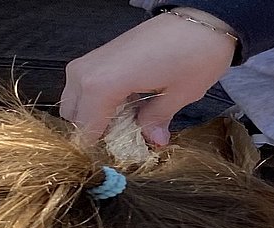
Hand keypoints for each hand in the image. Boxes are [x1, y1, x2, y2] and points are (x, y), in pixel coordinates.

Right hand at [61, 8, 236, 144]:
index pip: (86, 128)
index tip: (118, 162)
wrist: (199, 20)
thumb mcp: (178, 95)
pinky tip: (128, 112)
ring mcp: (89, 61)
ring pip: (76, 102)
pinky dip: (100, 104)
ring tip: (129, 129)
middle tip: (125, 145)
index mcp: (103, 84)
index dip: (99, 149)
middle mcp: (86, 71)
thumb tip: (152, 142)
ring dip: (96, 118)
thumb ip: (156, 120)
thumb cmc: (193, 55)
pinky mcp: (98, 57)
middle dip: (95, 134)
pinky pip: (85, 88)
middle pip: (74, 116)